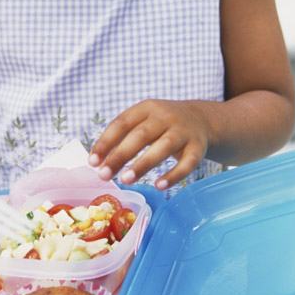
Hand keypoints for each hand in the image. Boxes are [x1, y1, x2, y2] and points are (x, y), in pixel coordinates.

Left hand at [88, 99, 208, 190]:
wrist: (202, 119)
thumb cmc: (162, 124)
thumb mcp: (144, 121)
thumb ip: (123, 137)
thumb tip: (98, 162)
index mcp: (146, 108)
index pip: (121, 123)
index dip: (105, 142)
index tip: (92, 162)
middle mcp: (165, 117)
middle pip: (140, 136)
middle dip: (120, 156)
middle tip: (104, 175)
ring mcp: (183, 132)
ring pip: (163, 148)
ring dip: (143, 164)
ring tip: (125, 180)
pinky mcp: (197, 148)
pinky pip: (187, 163)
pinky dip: (173, 175)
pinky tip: (159, 186)